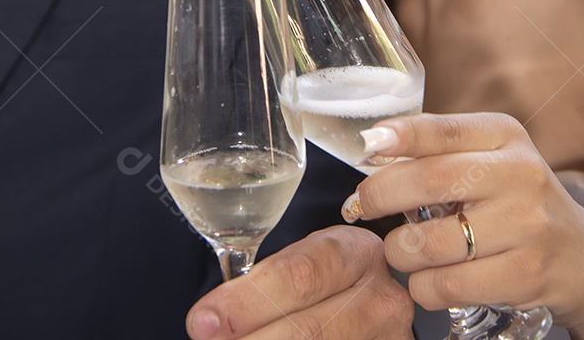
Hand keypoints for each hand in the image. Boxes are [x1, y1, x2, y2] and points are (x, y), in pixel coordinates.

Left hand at [185, 227, 414, 339]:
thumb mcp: (306, 261)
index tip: (202, 321)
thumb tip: (207, 322)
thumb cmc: (329, 280)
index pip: (298, 276)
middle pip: (307, 330)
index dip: (245, 302)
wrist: (372, 304)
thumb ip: (266, 282)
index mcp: (357, 254)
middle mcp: (381, 300)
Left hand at [343, 113, 583, 330]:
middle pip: (430, 180)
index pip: (443, 128)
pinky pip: (449, 284)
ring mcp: (527, 224)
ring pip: (432, 241)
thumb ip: (441, 151)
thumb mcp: (492, 160)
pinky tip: (427, 281)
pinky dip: (424, 287)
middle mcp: (520, 172)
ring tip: (400, 250)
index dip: (399, 135)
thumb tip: (374, 146)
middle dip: (380, 194)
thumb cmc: (518, 203)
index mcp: (504, 134)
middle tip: (360, 206)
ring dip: (399, 250)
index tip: (367, 146)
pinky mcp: (527, 274)